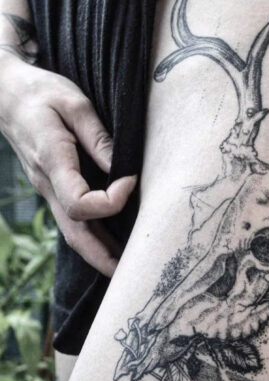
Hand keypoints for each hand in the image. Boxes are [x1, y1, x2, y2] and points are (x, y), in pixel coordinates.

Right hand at [0, 53, 136, 276]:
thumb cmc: (41, 94)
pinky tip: (110, 245)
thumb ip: (99, 137)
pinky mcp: (53, 189)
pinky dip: (91, 239)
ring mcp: (48, 190)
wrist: (6, 95)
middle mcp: (48, 184)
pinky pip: (71, 221)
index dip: (110, 201)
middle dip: (101, 255)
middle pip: (74, 232)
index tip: (131, 182)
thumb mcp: (73, 103)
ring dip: (97, 254)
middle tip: (128, 272)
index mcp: (52, 161)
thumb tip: (122, 169)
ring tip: (125, 268)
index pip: (80, 202)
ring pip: (72, 232)